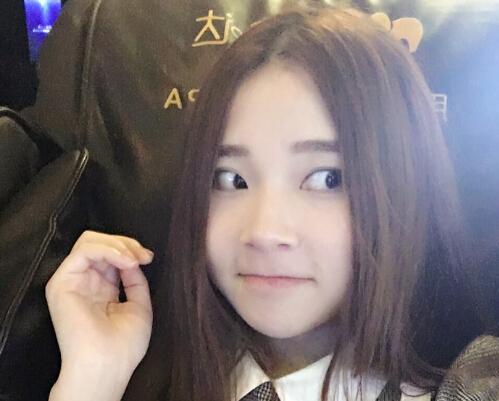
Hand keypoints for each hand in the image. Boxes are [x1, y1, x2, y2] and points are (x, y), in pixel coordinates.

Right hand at [45, 230, 153, 398]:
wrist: (107, 365)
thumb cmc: (123, 345)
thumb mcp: (139, 305)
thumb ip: (135, 279)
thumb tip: (133, 259)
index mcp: (101, 289)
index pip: (110, 255)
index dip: (131, 250)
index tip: (148, 258)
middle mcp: (85, 282)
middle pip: (99, 243)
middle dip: (125, 243)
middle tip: (142, 256)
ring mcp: (72, 281)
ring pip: (89, 241)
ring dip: (117, 244)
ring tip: (133, 258)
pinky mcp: (62, 283)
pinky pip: (83, 251)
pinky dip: (107, 250)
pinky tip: (124, 261)